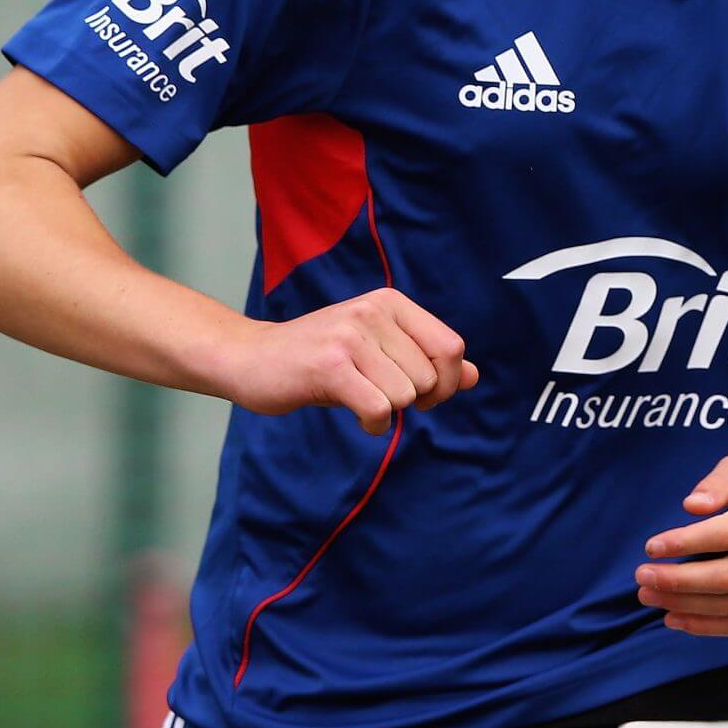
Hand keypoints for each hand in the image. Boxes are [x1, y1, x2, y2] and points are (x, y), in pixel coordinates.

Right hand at [217, 288, 477, 434]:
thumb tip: (475, 376)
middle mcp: (372, 312)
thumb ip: (427, 360)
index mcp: (390, 303)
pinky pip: (379, 409)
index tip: (427, 395)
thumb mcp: (379, 350)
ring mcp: (350, 337)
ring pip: (406, 395)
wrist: (251, 358)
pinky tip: (357, 415)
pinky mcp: (329, 366)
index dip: (448, 380)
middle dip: (414, 399)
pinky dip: (373, 424)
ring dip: (387, 409)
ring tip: (359, 397)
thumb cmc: (321, 358)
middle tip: (380, 395)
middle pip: (430, 376)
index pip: (451, 346)